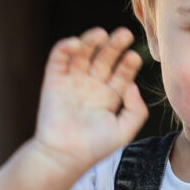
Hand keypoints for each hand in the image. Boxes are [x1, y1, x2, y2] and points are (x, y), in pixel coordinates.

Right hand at [32, 26, 147, 172]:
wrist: (64, 156)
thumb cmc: (94, 147)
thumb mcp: (124, 130)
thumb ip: (136, 109)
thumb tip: (132, 85)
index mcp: (110, 96)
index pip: (122, 73)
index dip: (128, 63)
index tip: (135, 57)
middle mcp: (92, 85)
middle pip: (105, 58)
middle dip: (115, 46)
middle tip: (125, 34)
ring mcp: (72, 82)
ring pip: (83, 54)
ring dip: (91, 41)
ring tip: (101, 33)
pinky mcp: (53, 81)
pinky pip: (59, 59)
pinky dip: (65, 48)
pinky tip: (76, 44)